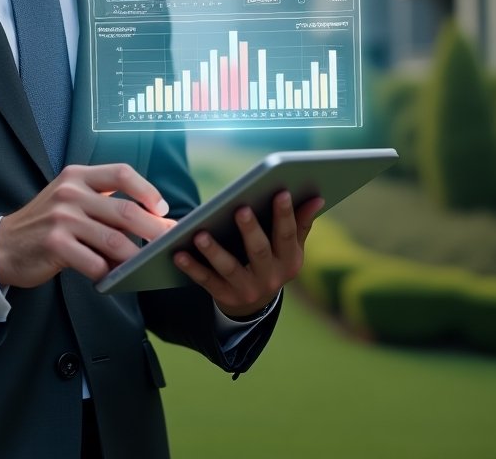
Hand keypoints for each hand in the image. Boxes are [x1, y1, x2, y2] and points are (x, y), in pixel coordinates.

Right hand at [0, 164, 174, 288]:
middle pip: (125, 211)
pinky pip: (94, 263)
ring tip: (142, 266)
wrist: (3, 245)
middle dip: (154, 229)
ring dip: (133, 257)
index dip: (146, 190)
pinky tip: (109, 276)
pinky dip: (107, 273)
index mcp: (77, 176)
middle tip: (168, 242)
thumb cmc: (45, 223)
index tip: (162, 208)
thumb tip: (148, 217)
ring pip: (114, 241)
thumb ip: (101, 201)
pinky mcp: (55, 244)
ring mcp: (62, 218)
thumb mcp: (69, 198)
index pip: (121, 173)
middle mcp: (70, 192)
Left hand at [172, 191, 324, 317]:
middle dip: (250, 230)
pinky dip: (192, 267)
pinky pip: (206, 280)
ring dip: (214, 251)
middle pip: (259, 251)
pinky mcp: (224, 296)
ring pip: (229, 268)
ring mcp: (247, 289)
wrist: (254, 305)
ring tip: (200, 234)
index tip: (281, 191)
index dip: (285, 214)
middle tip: (241, 209)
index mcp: (289, 261)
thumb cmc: (272, 261)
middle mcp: (271, 277)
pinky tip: (178, 253)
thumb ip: (301, 223)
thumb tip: (317, 197)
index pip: (287, 234)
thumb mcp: (289, 248)